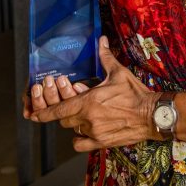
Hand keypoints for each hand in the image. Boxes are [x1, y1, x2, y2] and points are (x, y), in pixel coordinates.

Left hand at [27, 36, 160, 151]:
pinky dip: (80, 139)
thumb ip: (105, 57)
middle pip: (64, 119)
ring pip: (73, 130)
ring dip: (75, 123)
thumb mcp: (119, 73)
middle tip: (74, 103)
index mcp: (88, 101)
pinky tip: (85, 132)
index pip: (58, 110)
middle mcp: (88, 119)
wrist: (152, 115)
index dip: (43, 112)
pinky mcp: (102, 142)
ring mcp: (94, 132)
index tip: (34, 113)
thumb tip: (101, 40)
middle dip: (66, 111)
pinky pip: (81, 144)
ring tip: (86, 114)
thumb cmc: (135, 94)